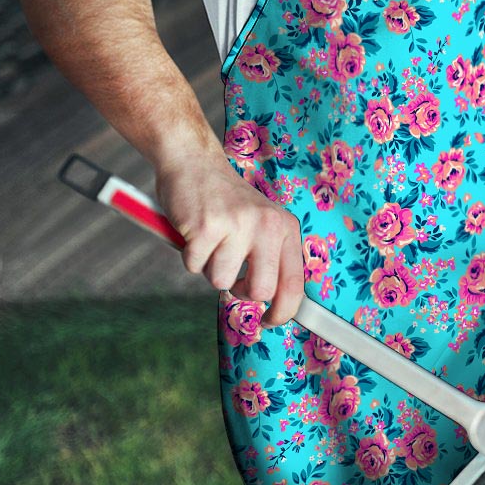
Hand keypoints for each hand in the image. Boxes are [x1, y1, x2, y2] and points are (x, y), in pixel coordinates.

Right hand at [155, 152, 303, 327]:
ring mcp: (237, 225)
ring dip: (210, 268)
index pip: (294, 283)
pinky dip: (189, 256)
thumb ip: (270, 258)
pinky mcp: (206, 227)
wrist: (194, 163)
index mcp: (285, 227)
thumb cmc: (226, 202)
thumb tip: (275, 304)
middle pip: (260, 291)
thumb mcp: (261, 223)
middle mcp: (267, 225)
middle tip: (231, 274)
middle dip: (241, 291)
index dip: (284, 311)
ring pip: (221, 281)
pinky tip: (194, 232)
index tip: (270, 321)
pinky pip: (194, 266)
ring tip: (211, 240)